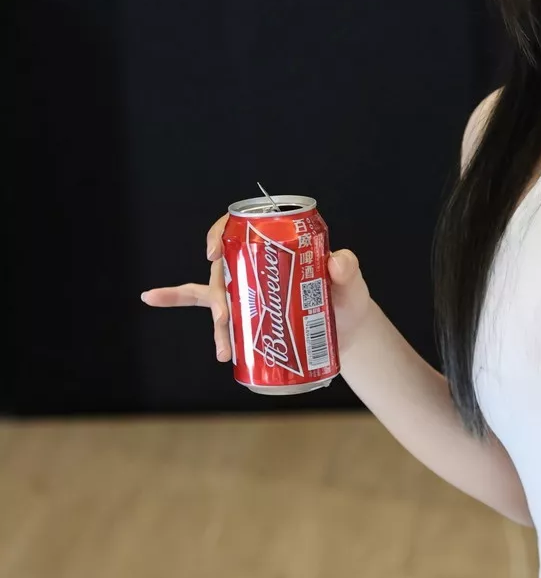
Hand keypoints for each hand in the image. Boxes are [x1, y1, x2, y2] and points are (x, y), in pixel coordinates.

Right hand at [138, 213, 374, 361]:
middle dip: (220, 295)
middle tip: (227, 318)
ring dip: (215, 322)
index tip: (214, 254)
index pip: (241, 228)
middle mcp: (256, 262)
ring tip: (223, 349)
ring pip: (217, 297)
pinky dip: (175, 297)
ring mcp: (247, 287)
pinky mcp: (245, 312)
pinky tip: (150, 297)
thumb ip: (348, 270)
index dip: (221, 234)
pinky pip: (207, 306)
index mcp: (278, 245)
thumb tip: (336, 261)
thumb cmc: (348, 301)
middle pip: (225, 269)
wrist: (346, 332)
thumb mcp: (352, 284)